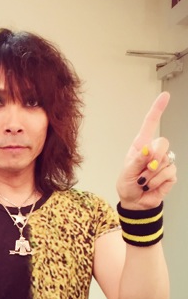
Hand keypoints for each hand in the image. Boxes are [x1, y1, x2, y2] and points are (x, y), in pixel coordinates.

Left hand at [116, 92, 176, 209]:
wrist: (135, 203)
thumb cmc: (128, 185)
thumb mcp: (127, 173)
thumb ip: (137, 161)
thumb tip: (147, 150)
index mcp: (141, 146)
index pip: (150, 124)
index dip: (157, 109)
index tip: (165, 96)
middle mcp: (154, 152)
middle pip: (163, 142)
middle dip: (154, 156)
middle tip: (145, 168)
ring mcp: (164, 162)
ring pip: (165, 161)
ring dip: (151, 174)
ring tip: (143, 181)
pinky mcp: (170, 174)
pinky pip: (168, 173)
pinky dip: (157, 181)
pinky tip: (150, 185)